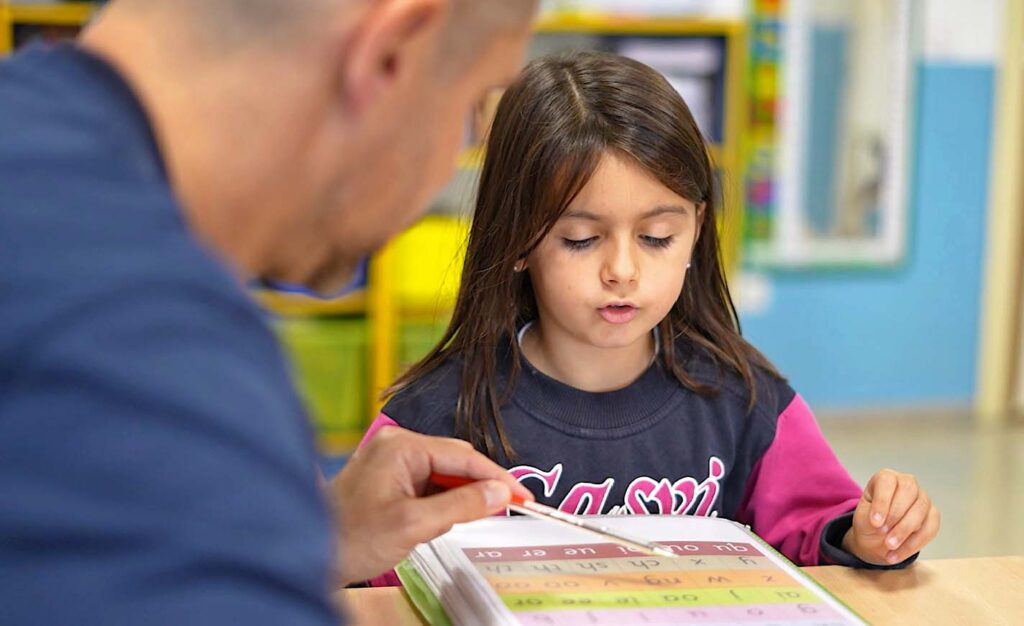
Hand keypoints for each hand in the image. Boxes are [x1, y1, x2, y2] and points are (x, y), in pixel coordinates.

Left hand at [327, 427, 533, 583]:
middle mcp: (397, 445)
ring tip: (480, 516)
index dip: (498, 477)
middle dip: (483, 485)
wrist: (309, 552)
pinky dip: (445, 499)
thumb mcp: (414, 524)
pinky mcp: (389, 476)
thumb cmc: (351, 538)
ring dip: (462, 494)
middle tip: (513, 508)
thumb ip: (461, 505)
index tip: (524, 497)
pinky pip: (429, 482)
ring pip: (444, 473)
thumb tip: (498, 494)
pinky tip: (452, 516)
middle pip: (456, 461)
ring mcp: (391, 459)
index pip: (464, 456)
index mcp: (402, 446)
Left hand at [842, 468, 939, 564]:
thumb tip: (881, 524)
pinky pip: (930, 529)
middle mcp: (907, 483)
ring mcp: (923, 498)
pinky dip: (914, 544)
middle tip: (883, 535)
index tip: (875, 523)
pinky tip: (898, 554)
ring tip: (889, 547)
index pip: (887, 481)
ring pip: (920, 511)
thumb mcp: (862, 516)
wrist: (877, 538)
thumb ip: (870, 516)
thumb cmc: (869, 521)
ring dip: (905, 532)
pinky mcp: (933, 515)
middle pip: (908, 492)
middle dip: (896, 516)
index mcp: (886, 478)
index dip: (882, 502)